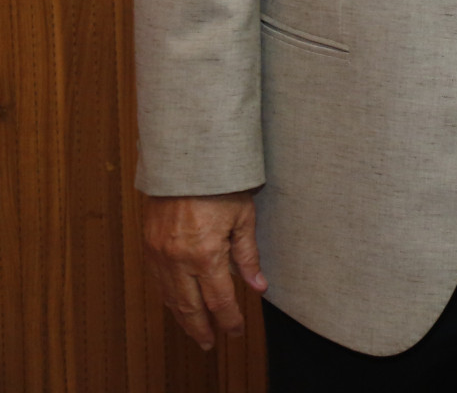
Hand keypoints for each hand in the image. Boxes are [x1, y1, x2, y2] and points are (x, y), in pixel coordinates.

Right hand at [143, 192, 267, 350]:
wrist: (185, 162)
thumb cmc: (220, 185)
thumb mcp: (244, 218)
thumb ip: (248, 256)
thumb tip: (258, 286)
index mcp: (205, 254)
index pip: (219, 300)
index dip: (229, 319)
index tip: (236, 332)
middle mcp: (177, 259)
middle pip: (190, 307)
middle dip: (202, 329)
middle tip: (211, 344)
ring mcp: (159, 254)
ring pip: (170, 297)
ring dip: (183, 318)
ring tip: (196, 331)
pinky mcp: (148, 246)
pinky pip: (159, 281)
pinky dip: (169, 298)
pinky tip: (179, 304)